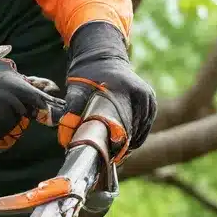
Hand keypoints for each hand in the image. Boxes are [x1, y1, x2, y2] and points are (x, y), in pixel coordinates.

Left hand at [57, 22, 155, 161]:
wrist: (101, 57)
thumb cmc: (87, 75)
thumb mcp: (76, 89)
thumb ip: (71, 111)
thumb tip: (65, 139)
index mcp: (126, 89)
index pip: (126, 126)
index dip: (117, 145)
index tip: (109, 157)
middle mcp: (142, 93)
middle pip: (135, 129)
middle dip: (124, 146)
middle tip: (111, 159)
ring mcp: (148, 96)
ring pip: (143, 128)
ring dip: (133, 142)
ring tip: (119, 155)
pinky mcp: (151, 99)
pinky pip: (147, 123)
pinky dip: (139, 135)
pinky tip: (128, 145)